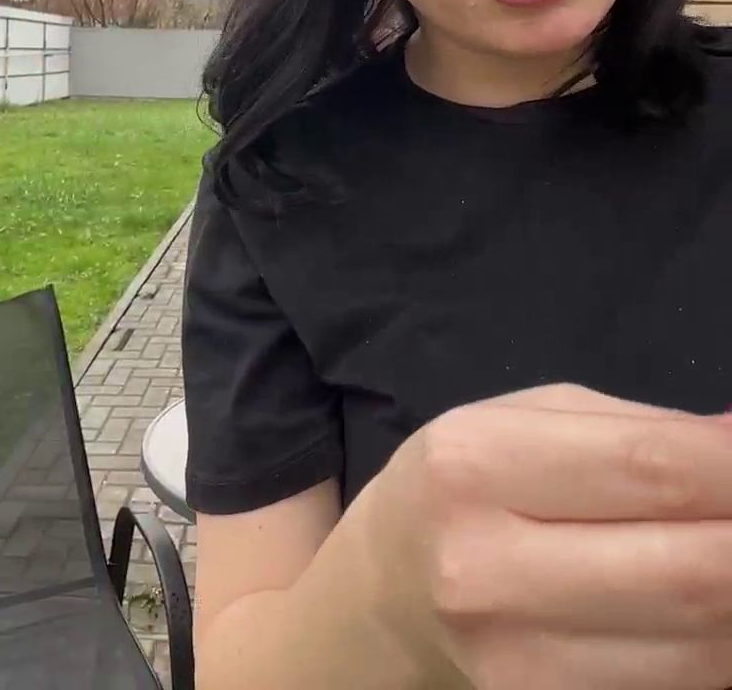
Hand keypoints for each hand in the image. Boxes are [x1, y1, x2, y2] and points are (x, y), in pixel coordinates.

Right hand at [368, 383, 731, 689]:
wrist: (387, 594)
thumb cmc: (467, 484)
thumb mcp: (530, 422)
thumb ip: (644, 432)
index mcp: (475, 466)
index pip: (654, 469)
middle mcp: (489, 572)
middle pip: (695, 574)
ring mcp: (520, 665)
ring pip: (706, 650)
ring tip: (730, 551)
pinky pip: (681, 686)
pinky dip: (721, 649)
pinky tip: (714, 609)